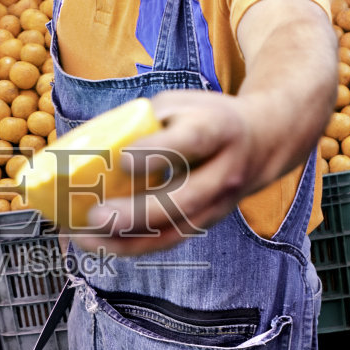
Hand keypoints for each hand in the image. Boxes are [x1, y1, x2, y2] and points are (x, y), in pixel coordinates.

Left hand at [73, 89, 272, 255]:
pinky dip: (133, 246)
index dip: (156, 153)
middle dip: (136, 213)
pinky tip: (101, 243)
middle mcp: (223, 172)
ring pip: (174, 232)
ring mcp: (218, 204)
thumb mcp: (182, 103)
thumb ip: (144, 120)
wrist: (262, 142)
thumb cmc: (207, 119)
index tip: (122, 160)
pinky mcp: (206, 223)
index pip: (190, 143)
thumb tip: (90, 143)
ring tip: (87, 238)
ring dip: (128, 241)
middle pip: (182, 200)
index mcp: (218, 130)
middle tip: (95, 215)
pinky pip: (170, 240)